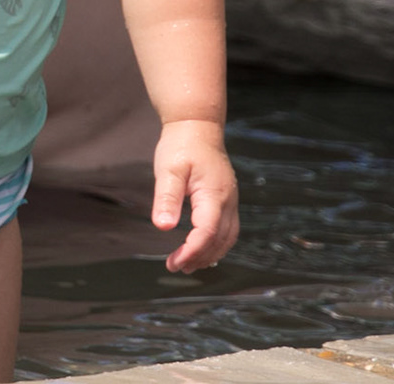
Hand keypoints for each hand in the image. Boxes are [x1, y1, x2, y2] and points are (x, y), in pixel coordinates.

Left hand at [151, 118, 238, 272]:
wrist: (197, 127)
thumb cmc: (181, 146)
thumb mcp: (168, 170)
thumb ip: (166, 198)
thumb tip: (163, 227)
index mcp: (214, 194)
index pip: (207, 232)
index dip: (192, 251)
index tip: (174, 263)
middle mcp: (228, 201)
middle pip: (220, 240)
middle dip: (199, 257)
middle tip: (175, 266)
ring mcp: (230, 201)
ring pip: (227, 237)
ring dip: (209, 254)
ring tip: (186, 264)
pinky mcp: (226, 200)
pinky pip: (227, 229)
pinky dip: (216, 244)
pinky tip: (201, 249)